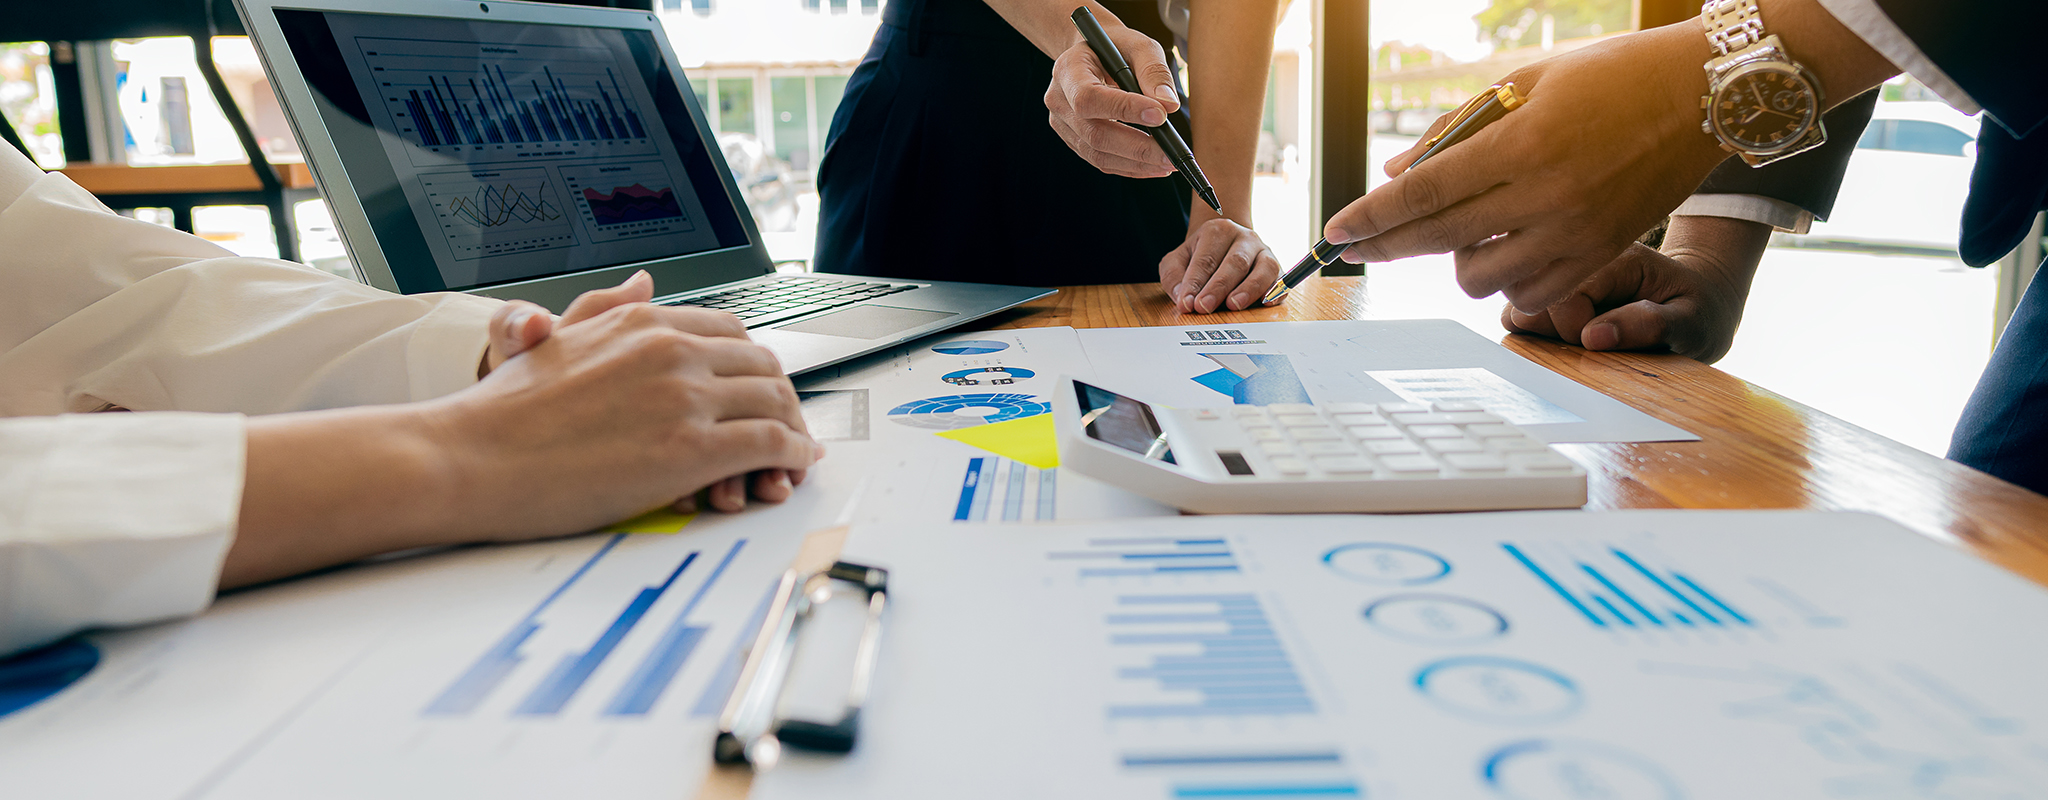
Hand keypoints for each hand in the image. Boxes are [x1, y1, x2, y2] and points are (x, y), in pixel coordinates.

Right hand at [426, 300, 821, 539]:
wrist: (469, 457)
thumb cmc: (505, 414)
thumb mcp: (557, 338)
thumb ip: (607, 308)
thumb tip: (646, 282)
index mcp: (643, 321)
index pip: (730, 333)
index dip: (752, 366)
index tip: (757, 390)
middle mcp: (671, 348)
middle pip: (762, 365)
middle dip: (781, 399)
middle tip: (786, 426)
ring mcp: (685, 397)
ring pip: (776, 403)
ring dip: (794, 430)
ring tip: (791, 454)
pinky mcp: (692, 449)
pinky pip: (770, 444)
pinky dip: (791, 456)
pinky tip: (788, 469)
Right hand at [1044, 24, 1182, 177]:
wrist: (1094, 54)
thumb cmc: (1116, 47)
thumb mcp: (1138, 45)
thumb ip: (1154, 71)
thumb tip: (1169, 105)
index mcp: (1068, 70)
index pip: (1090, 97)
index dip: (1124, 110)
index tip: (1161, 116)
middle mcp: (1058, 100)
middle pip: (1094, 134)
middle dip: (1136, 147)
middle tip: (1170, 155)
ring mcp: (1063, 124)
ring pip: (1098, 154)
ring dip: (1136, 163)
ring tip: (1167, 163)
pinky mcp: (1074, 140)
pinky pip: (1101, 161)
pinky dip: (1130, 167)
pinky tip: (1154, 165)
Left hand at [1159, 218, 1281, 313]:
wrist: (1225, 244)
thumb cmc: (1200, 256)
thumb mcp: (1177, 260)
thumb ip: (1173, 276)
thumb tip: (1182, 297)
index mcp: (1218, 231)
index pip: (1206, 259)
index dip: (1195, 283)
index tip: (1187, 303)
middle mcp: (1244, 238)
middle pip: (1234, 262)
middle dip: (1218, 287)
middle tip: (1204, 307)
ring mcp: (1264, 252)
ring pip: (1263, 268)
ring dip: (1249, 289)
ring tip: (1234, 305)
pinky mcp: (1277, 268)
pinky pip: (1280, 278)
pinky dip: (1275, 291)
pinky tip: (1266, 303)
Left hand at [1322, 22, 1729, 312]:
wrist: (1703, 94)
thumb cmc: (1610, 74)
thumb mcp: (1525, 82)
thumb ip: (1456, 130)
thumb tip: (1398, 174)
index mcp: (1522, 143)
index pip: (1424, 194)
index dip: (1371, 216)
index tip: (1334, 232)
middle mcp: (1546, 195)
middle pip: (1438, 240)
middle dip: (1384, 247)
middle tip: (1352, 251)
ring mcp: (1575, 232)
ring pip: (1479, 276)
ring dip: (1454, 259)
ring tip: (1464, 229)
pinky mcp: (1600, 255)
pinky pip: (1529, 292)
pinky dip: (1503, 277)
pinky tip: (1504, 248)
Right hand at [1502, 216, 1769, 363]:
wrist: (1700, 296)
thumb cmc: (1698, 309)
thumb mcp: (1692, 320)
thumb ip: (1649, 325)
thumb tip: (1591, 337)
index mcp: (1616, 259)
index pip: (1563, 293)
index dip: (1571, 328)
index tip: (1598, 345)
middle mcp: (1580, 261)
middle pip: (1528, 296)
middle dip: (1550, 333)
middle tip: (1588, 345)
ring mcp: (1561, 278)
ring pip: (1515, 307)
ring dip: (1539, 335)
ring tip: (1576, 343)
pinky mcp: (1550, 296)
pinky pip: (1517, 317)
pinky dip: (1532, 336)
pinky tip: (1563, 341)